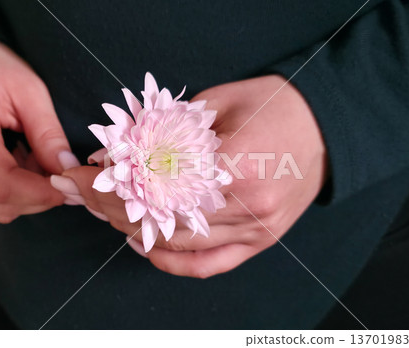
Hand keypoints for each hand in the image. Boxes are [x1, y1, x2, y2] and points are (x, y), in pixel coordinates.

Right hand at [0, 40, 78, 222]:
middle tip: (64, 171)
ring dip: (31, 190)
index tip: (72, 185)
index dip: (42, 193)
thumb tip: (68, 169)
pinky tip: (25, 159)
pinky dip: (18, 185)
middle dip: (42, 194)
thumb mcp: (27, 92)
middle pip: (1, 202)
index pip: (3, 186)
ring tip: (40, 156)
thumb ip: (47, 133)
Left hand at [59, 75, 326, 277]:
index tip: (81, 175)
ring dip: (136, 230)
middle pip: (163, 217)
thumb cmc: (275, 105)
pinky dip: (174, 263)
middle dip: (114, 206)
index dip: (112, 182)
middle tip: (84, 194)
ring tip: (108, 214)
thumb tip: (120, 150)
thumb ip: (169, 128)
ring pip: (181, 243)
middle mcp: (247, 205)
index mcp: (237, 163)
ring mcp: (256, 229)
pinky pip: (211, 264)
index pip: (156, 183)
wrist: (327, 126)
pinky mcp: (261, 241)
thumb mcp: (220, 101)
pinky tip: (147, 247)